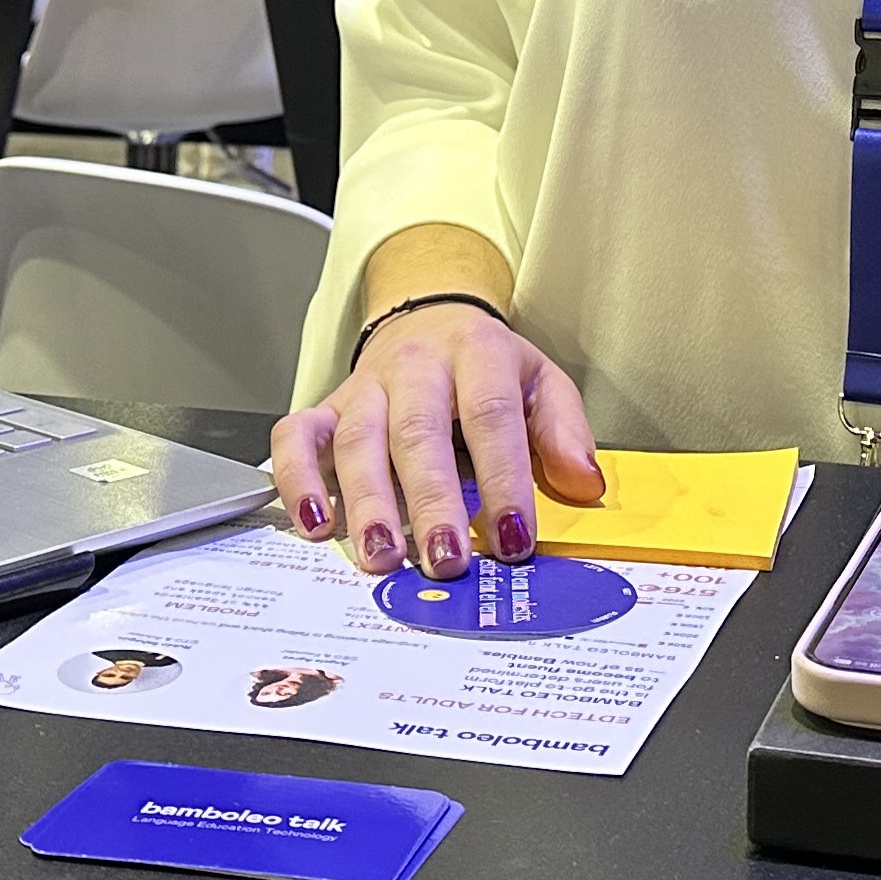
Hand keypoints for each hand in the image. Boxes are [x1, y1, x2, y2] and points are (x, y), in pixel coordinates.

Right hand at [271, 285, 602, 581]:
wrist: (427, 318)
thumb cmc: (486, 367)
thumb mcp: (540, 382)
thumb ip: (565, 432)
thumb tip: (583, 484)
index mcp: (477, 352)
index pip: (491, 414)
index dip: (503, 478)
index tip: (514, 539)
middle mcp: (414, 365)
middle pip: (419, 432)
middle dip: (432, 502)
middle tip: (446, 560)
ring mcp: (364, 385)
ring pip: (358, 440)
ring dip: (369, 504)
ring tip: (384, 557)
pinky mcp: (326, 406)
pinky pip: (297, 437)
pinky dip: (298, 479)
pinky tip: (314, 524)